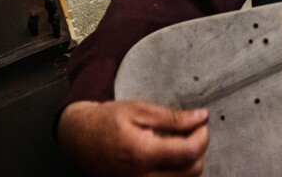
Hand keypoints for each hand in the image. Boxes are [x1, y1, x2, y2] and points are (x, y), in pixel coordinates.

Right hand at [58, 100, 208, 176]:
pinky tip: (171, 154)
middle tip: (193, 129)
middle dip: (199, 148)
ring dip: (190, 161)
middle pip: (192, 170)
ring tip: (180, 140)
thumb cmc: (106, 120)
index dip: (202, 136)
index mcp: (144, 153)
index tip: (202, 122)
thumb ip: (172, 117)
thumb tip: (201, 117)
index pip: (189, 152)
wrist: (80, 138)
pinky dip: (178, 171)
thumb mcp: (139, 110)